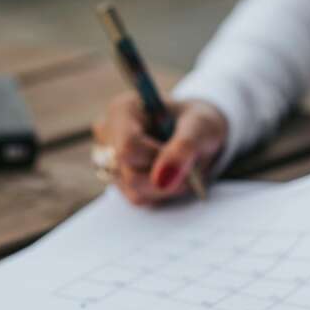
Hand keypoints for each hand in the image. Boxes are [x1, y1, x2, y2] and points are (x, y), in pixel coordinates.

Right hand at [92, 93, 227, 204]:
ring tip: (182, 169)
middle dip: (167, 176)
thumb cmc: (198, 122)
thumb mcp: (201, 126)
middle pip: (130, 173)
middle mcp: (109, 134)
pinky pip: (140, 198)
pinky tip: (172, 176)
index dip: (159, 159)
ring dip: (167, 187)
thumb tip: (162, 178)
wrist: (199, 134)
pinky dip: (162, 192)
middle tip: (189, 164)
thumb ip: (184, 147)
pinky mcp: (119, 181)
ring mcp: (110, 160)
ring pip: (134, 191)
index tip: (183, 155)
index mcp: (123, 110)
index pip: (128, 147)